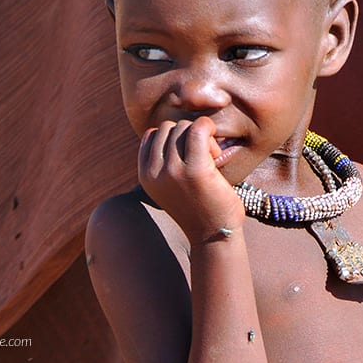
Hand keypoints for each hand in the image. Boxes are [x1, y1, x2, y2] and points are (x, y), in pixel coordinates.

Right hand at [138, 117, 245, 244]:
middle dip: (187, 135)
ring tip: (211, 159)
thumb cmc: (198, 207)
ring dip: (200, 136)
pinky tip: (217, 151)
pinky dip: (208, 128)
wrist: (214, 236)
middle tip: (204, 158)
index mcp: (145, 175)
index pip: (152, 134)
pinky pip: (199, 128)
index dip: (172, 138)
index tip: (188, 156)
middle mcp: (154, 172)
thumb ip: (164, 162)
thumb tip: (169, 128)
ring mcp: (173, 171)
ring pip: (183, 127)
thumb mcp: (171, 184)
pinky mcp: (195, 170)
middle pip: (169, 128)